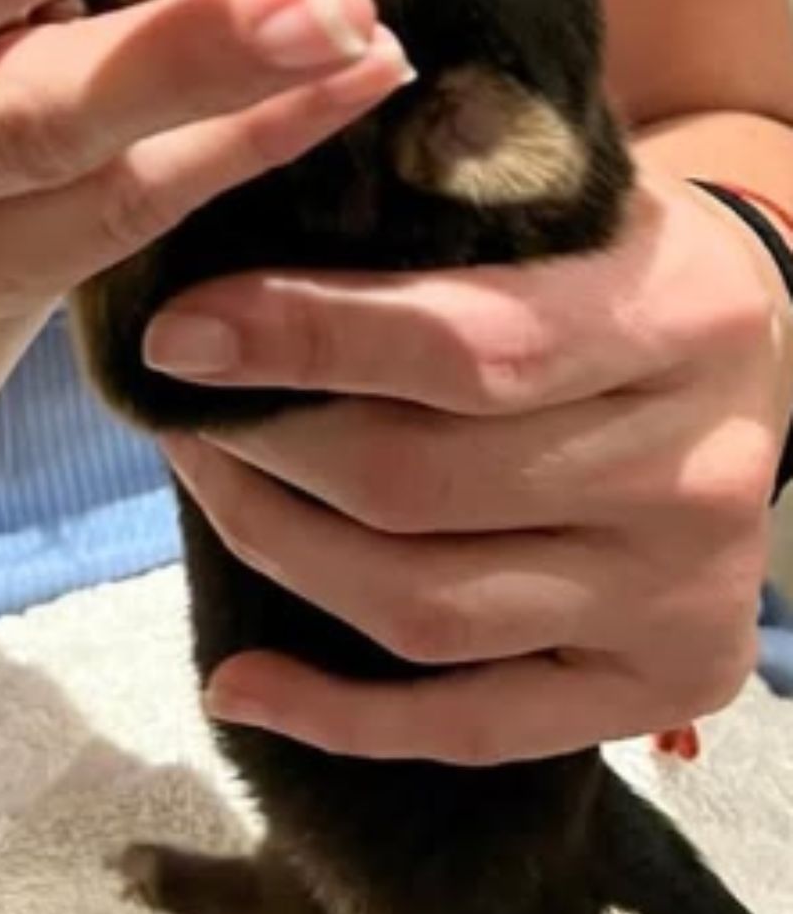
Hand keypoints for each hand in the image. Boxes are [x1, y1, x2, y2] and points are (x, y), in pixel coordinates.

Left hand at [143, 172, 790, 763]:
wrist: (747, 369)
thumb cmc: (617, 260)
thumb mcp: (567, 191)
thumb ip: (448, 185)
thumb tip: (255, 185)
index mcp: (683, 319)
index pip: (469, 347)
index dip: (304, 341)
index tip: (177, 332)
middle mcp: (699, 475)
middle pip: (421, 489)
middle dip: (264, 447)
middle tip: (178, 399)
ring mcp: (681, 599)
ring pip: (423, 609)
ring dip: (275, 547)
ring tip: (202, 478)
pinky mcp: (657, 689)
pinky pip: (473, 728)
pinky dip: (341, 718)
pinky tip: (238, 684)